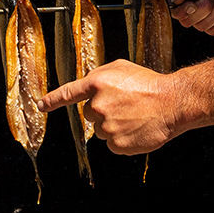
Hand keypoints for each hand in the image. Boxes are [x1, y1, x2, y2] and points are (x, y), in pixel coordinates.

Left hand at [40, 60, 192, 154]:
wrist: (173, 103)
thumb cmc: (151, 84)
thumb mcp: (122, 68)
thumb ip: (101, 76)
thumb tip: (89, 88)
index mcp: (97, 83)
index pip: (68, 93)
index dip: (52, 100)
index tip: (41, 105)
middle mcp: (97, 106)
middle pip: (89, 115)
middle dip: (103, 111)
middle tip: (125, 106)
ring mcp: (106, 126)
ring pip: (101, 130)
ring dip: (114, 126)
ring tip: (135, 116)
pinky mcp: (116, 144)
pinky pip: (113, 144)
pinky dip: (123, 139)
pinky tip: (137, 129)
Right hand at [163, 0, 213, 35]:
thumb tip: (174, 0)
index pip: (171, 9)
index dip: (184, 8)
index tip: (194, 0)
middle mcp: (184, 3)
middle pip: (186, 21)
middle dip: (204, 6)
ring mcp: (198, 13)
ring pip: (201, 26)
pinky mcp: (212, 21)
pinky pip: (213, 30)